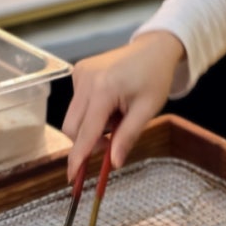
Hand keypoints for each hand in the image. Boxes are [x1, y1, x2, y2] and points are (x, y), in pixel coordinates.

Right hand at [62, 31, 185, 181]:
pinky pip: (77, 105)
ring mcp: (79, 74)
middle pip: (72, 128)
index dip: (78, 157)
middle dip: (88, 142)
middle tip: (113, 142)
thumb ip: (127, 137)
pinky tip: (110, 104)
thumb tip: (113, 163)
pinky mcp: (78, 72)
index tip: (72, 177)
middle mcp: (85, 80)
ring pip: (74, 118)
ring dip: (92, 127)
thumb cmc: (154, 78)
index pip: (85, 132)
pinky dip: (91, 113)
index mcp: (103, 90)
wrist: (153, 49)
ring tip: (117, 116)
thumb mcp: (147, 111)